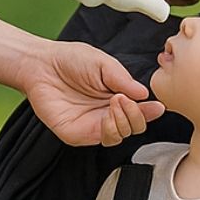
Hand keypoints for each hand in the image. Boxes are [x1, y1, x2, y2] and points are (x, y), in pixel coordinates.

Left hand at [26, 42, 164, 146]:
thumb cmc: (71, 60)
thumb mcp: (102, 63)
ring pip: (122, 135)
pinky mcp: (78, 134)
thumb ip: (123, 79)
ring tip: (116, 101)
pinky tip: (107, 115)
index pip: (140, 110)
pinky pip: (103, 139)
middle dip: (137, 116)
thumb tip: (145, 94)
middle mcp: (108, 112)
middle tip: (126, 99)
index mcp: (117, 95)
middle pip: (135, 126)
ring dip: (125, 121)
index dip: (150, 111)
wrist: (42, 64)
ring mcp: (94, 124)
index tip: (157, 106)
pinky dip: (111, 130)